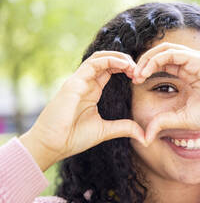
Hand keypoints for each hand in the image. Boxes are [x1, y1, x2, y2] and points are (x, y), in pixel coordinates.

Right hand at [20, 51, 145, 170]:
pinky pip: (93, 64)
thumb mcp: (105, 131)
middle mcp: (85, 83)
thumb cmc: (73, 138)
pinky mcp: (74, 83)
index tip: (139, 77)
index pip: (109, 70)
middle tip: (140, 68)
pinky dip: (110, 60)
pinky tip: (124, 65)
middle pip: (105, 60)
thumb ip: (124, 128)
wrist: (52, 145)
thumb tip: (144, 136)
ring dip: (119, 57)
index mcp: (92, 91)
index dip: (125, 69)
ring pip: (99, 58)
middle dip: (124, 60)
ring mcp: (79, 81)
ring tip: (133, 65)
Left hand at [133, 42, 199, 143]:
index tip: (135, 82)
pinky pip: (173, 53)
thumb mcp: (181, 119)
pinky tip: (147, 72)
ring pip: (164, 49)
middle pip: (161, 53)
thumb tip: (145, 137)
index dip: (146, 69)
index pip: (162, 63)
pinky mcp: (199, 60)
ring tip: (137, 74)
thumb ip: (163, 122)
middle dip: (143, 62)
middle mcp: (190, 64)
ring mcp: (195, 60)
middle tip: (132, 76)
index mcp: (187, 74)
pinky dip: (157, 60)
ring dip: (147, 59)